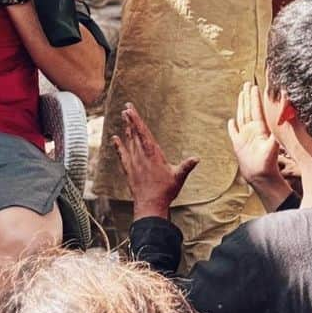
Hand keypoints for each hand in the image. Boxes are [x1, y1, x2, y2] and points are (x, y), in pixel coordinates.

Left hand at [111, 102, 197, 217]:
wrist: (150, 205)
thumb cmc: (166, 191)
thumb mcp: (179, 177)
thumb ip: (186, 166)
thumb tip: (197, 158)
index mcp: (153, 154)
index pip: (143, 133)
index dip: (136, 120)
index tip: (130, 110)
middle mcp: (141, 156)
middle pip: (134, 134)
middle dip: (130, 120)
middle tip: (126, 107)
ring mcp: (134, 162)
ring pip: (129, 142)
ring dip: (126, 129)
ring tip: (123, 117)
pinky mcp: (129, 170)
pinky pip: (122, 155)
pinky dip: (118, 146)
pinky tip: (114, 138)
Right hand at [227, 82, 289, 208]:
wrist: (261, 177)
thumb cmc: (267, 164)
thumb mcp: (272, 149)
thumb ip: (273, 137)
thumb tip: (278, 127)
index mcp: (259, 129)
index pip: (256, 110)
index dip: (255, 98)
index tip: (254, 86)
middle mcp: (252, 131)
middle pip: (249, 110)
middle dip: (248, 97)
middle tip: (247, 84)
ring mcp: (245, 137)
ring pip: (242, 117)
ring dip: (241, 105)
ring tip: (241, 95)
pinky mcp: (238, 144)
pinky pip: (234, 132)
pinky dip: (232, 127)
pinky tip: (230, 121)